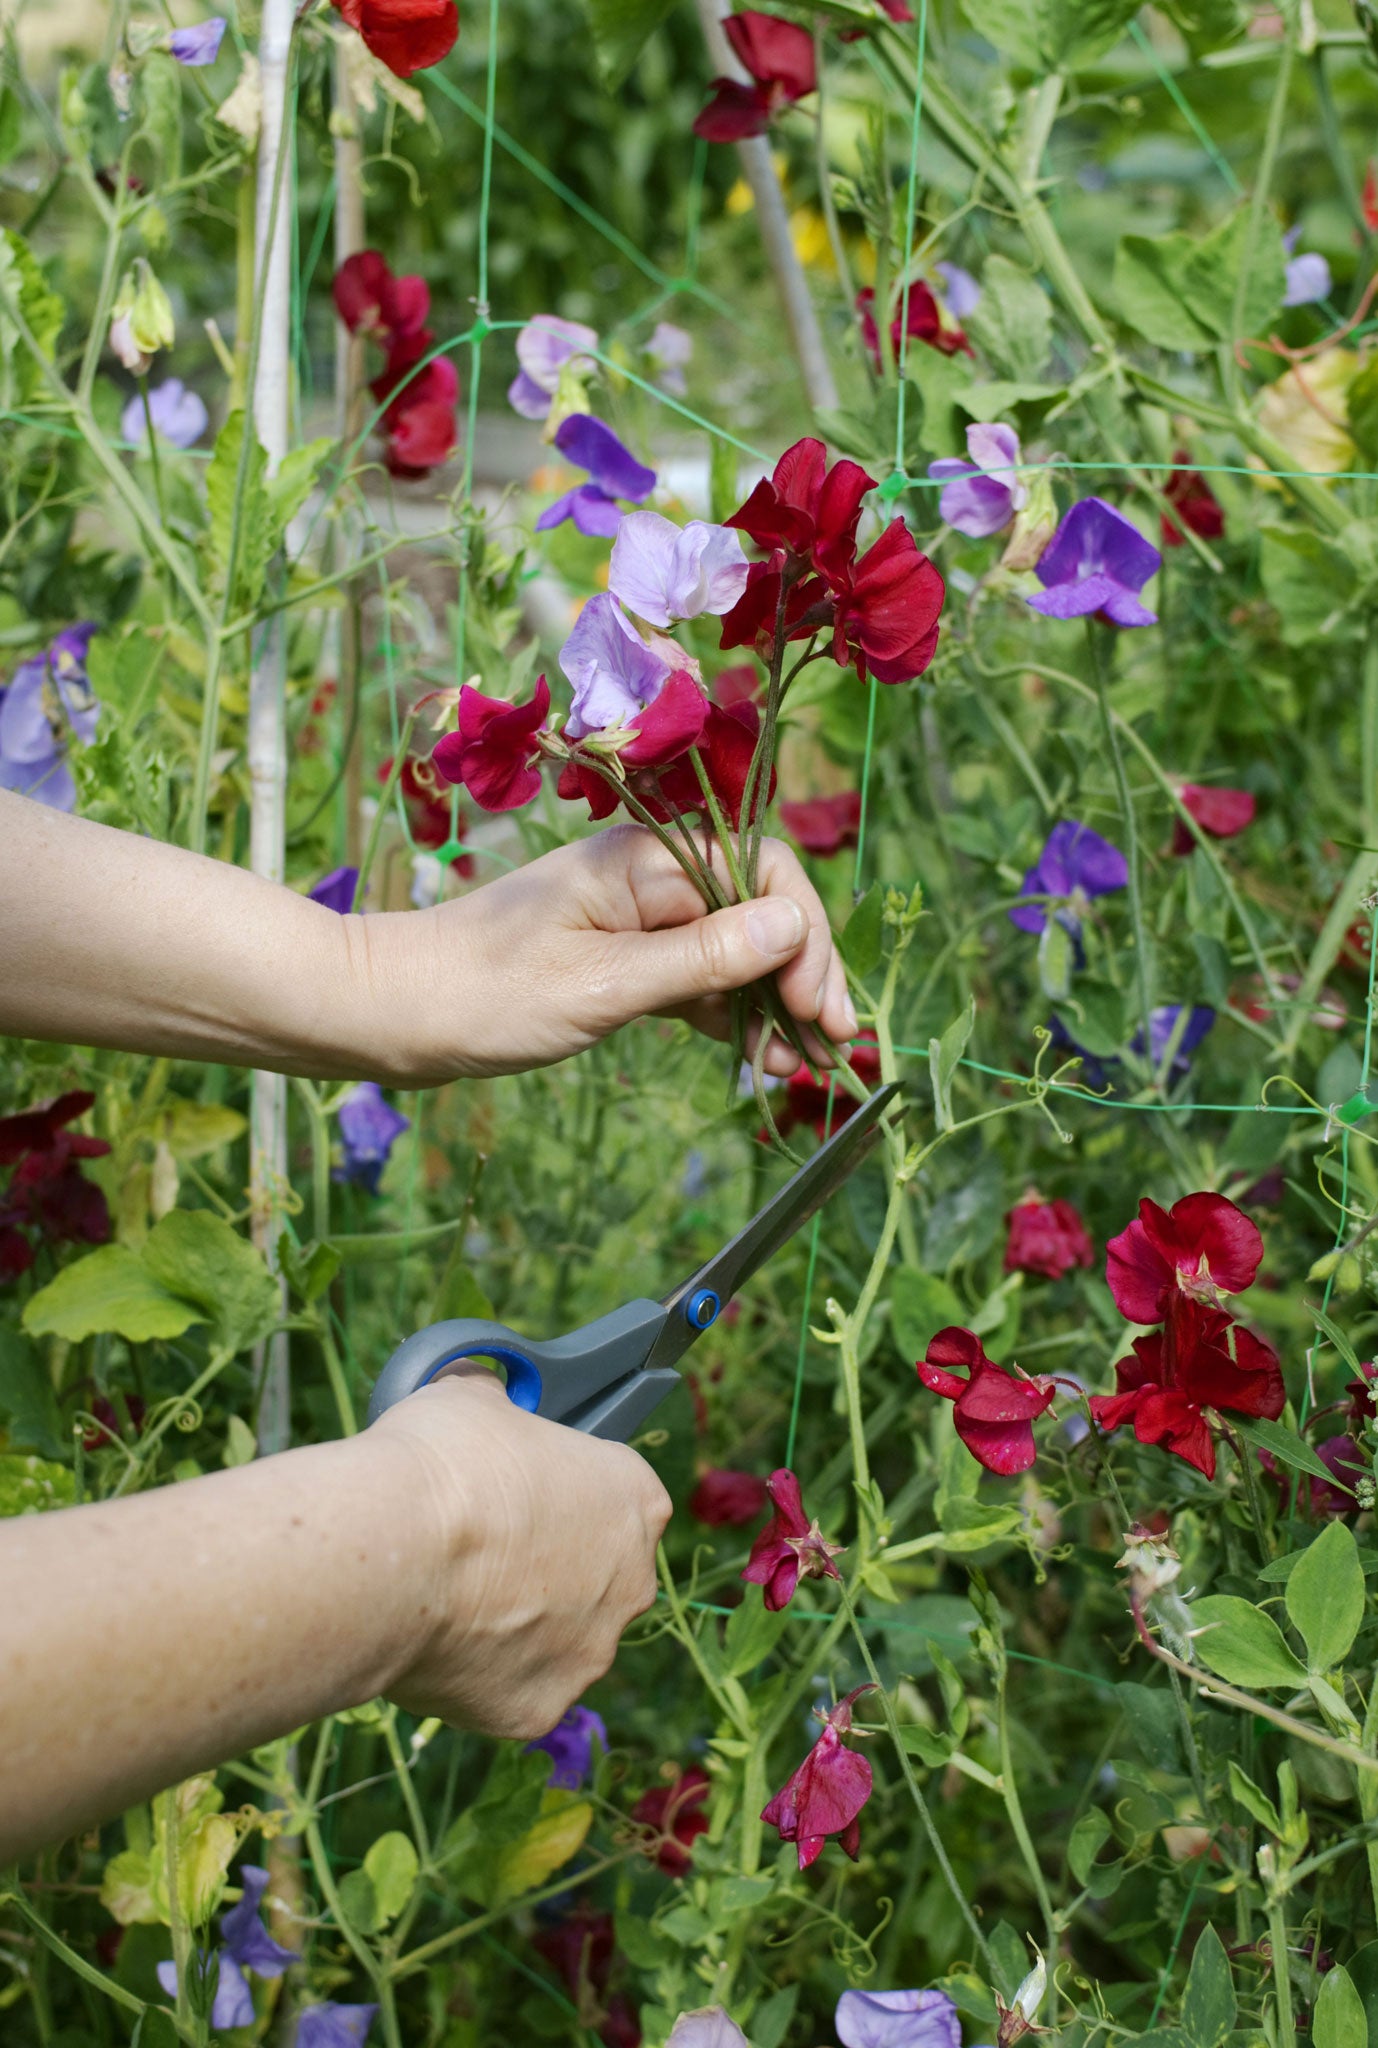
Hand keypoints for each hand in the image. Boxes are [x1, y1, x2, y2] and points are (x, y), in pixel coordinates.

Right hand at [371, 1370, 670, 1737]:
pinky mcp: (536, 1710)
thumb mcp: (474, 1400)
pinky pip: (511, 1688)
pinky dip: (478, 1673)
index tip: (521, 1490)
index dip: (568, 1490)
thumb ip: (498, 1408)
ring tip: (444, 1594)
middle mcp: (632, 1582)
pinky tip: (433, 1640)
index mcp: (634, 1499)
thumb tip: (482, 1398)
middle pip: (598, 1573)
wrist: (391, 1553)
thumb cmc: (444, 1463)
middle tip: (481, 1547)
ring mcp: (588, 1654)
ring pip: (557, 1638)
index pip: (618, 1493)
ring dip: (517, 1623)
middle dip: (548, 1564)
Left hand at [393, 821, 858, 1082]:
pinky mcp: (619, 960)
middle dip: (802, 974)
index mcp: (643, 860)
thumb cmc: (484, 993)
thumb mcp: (603, 984)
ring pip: (732, 950)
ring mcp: (634, 919)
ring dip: (771, 1001)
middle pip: (758, 911)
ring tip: (800, 1062)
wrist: (392, 1013)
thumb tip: (793, 924)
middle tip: (834, 1044)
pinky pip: (695, 978)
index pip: (763, 873)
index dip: (804, 935)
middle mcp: (647, 878)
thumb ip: (702, 958)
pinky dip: (728, 1013)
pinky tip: (757, 1053)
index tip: (819, 1004)